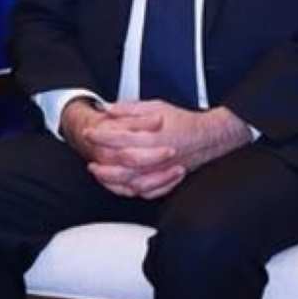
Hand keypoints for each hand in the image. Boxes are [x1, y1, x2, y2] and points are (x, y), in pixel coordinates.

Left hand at [69, 98, 251, 199]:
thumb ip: (130, 109)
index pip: (119, 138)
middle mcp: (156, 157)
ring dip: (111, 179)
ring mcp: (161, 171)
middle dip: (102, 161)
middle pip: (122, 165)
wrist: (207, 136)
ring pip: (131, 182)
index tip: (90, 133)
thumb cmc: (183, 121)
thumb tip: (109, 109)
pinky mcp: (166, 181)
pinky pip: (144, 192)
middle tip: (91, 159)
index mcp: (152, 137)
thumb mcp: (155, 106)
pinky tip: (118, 185)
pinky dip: (128, 191)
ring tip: (99, 172)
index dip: (101, 136)